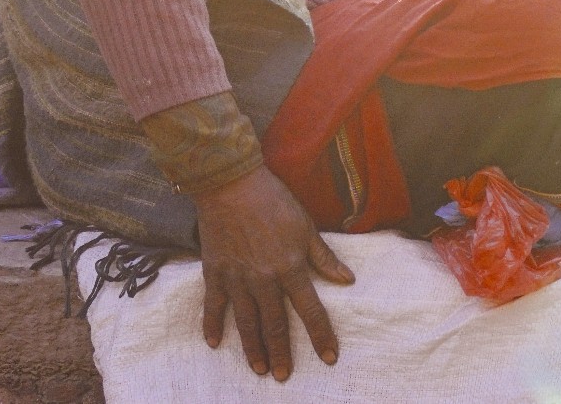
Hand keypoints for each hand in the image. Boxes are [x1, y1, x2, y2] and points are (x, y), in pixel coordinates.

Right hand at [196, 166, 353, 380]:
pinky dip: (212, 324)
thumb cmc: (274, 201)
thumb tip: (348, 280)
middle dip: (282, 352)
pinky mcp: (214, 272)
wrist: (231, 183)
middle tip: (284, 376)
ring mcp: (236, 278)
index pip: (311, 309)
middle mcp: (263, 278)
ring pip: (246, 321)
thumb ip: (324, 257)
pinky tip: (214, 343)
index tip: (329, 357)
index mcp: (290, 267)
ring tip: (259, 369)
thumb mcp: (306, 226)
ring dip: (252, 348)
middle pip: (274, 324)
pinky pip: (213, 305)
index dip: (321, 335)